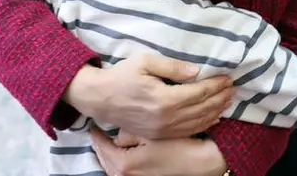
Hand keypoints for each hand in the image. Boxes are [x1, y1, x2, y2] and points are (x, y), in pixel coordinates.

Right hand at [64, 54, 233, 139]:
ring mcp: (163, 129)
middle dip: (220, 98)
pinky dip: (204, 124)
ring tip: (229, 101)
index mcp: (164, 99)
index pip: (199, 92)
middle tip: (234, 88)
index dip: (215, 85)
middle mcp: (166, 118)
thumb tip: (196, 71)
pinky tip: (214, 117)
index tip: (227, 77)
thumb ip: (172, 66)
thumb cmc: (122, 75)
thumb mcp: (145, 62)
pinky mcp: (159, 134)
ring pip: (198, 122)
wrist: (100, 98)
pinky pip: (188, 131)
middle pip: (202, 108)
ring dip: (216, 111)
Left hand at [90, 128, 227, 175]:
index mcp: (124, 164)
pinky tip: (124, 153)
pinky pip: (124, 172)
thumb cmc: (178, 146)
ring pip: (113, 168)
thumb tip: (118, 134)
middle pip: (105, 160)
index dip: (97, 134)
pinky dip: (120, 162)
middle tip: (98, 133)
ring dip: (110, 155)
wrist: (202, 163)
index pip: (102, 147)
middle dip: (101, 146)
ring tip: (109, 143)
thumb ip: (129, 131)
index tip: (93, 125)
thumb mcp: (152, 133)